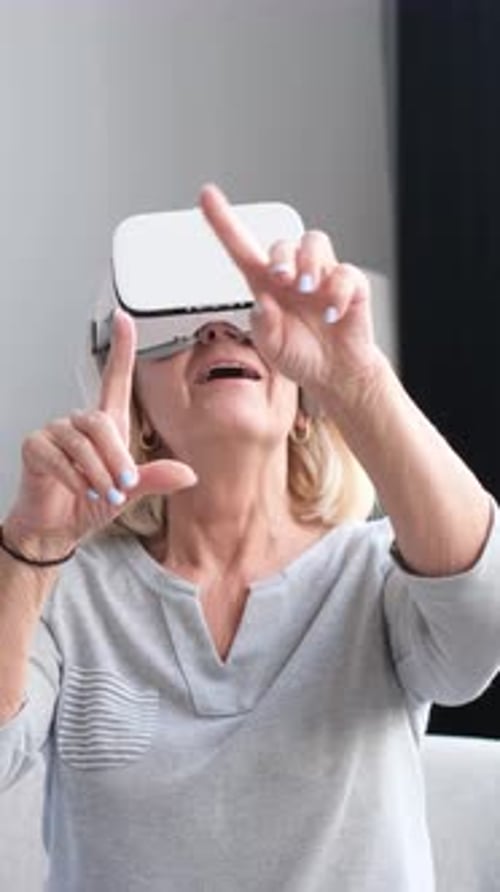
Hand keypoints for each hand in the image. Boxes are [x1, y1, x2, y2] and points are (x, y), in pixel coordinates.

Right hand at [4, 311, 196, 560]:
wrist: (56, 529)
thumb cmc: (89, 505)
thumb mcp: (129, 494)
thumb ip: (154, 479)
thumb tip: (188, 474)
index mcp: (107, 426)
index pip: (114, 379)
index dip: (120, 349)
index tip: (123, 320)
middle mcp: (79, 424)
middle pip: (101, 422)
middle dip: (116, 458)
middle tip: (122, 487)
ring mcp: (54, 432)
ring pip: (82, 442)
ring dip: (97, 474)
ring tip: (103, 495)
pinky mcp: (34, 446)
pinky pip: (59, 457)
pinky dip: (74, 479)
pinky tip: (78, 491)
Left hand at [199, 183, 382, 404]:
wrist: (335, 372)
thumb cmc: (300, 354)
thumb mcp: (271, 347)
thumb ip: (263, 326)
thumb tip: (265, 302)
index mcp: (266, 285)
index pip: (241, 246)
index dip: (222, 221)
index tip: (207, 195)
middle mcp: (293, 275)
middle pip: (284, 243)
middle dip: (282, 257)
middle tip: (282, 279)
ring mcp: (322, 277)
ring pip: (314, 242)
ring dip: (308, 263)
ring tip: (307, 291)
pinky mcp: (350, 285)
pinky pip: (346, 272)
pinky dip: (338, 292)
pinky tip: (331, 313)